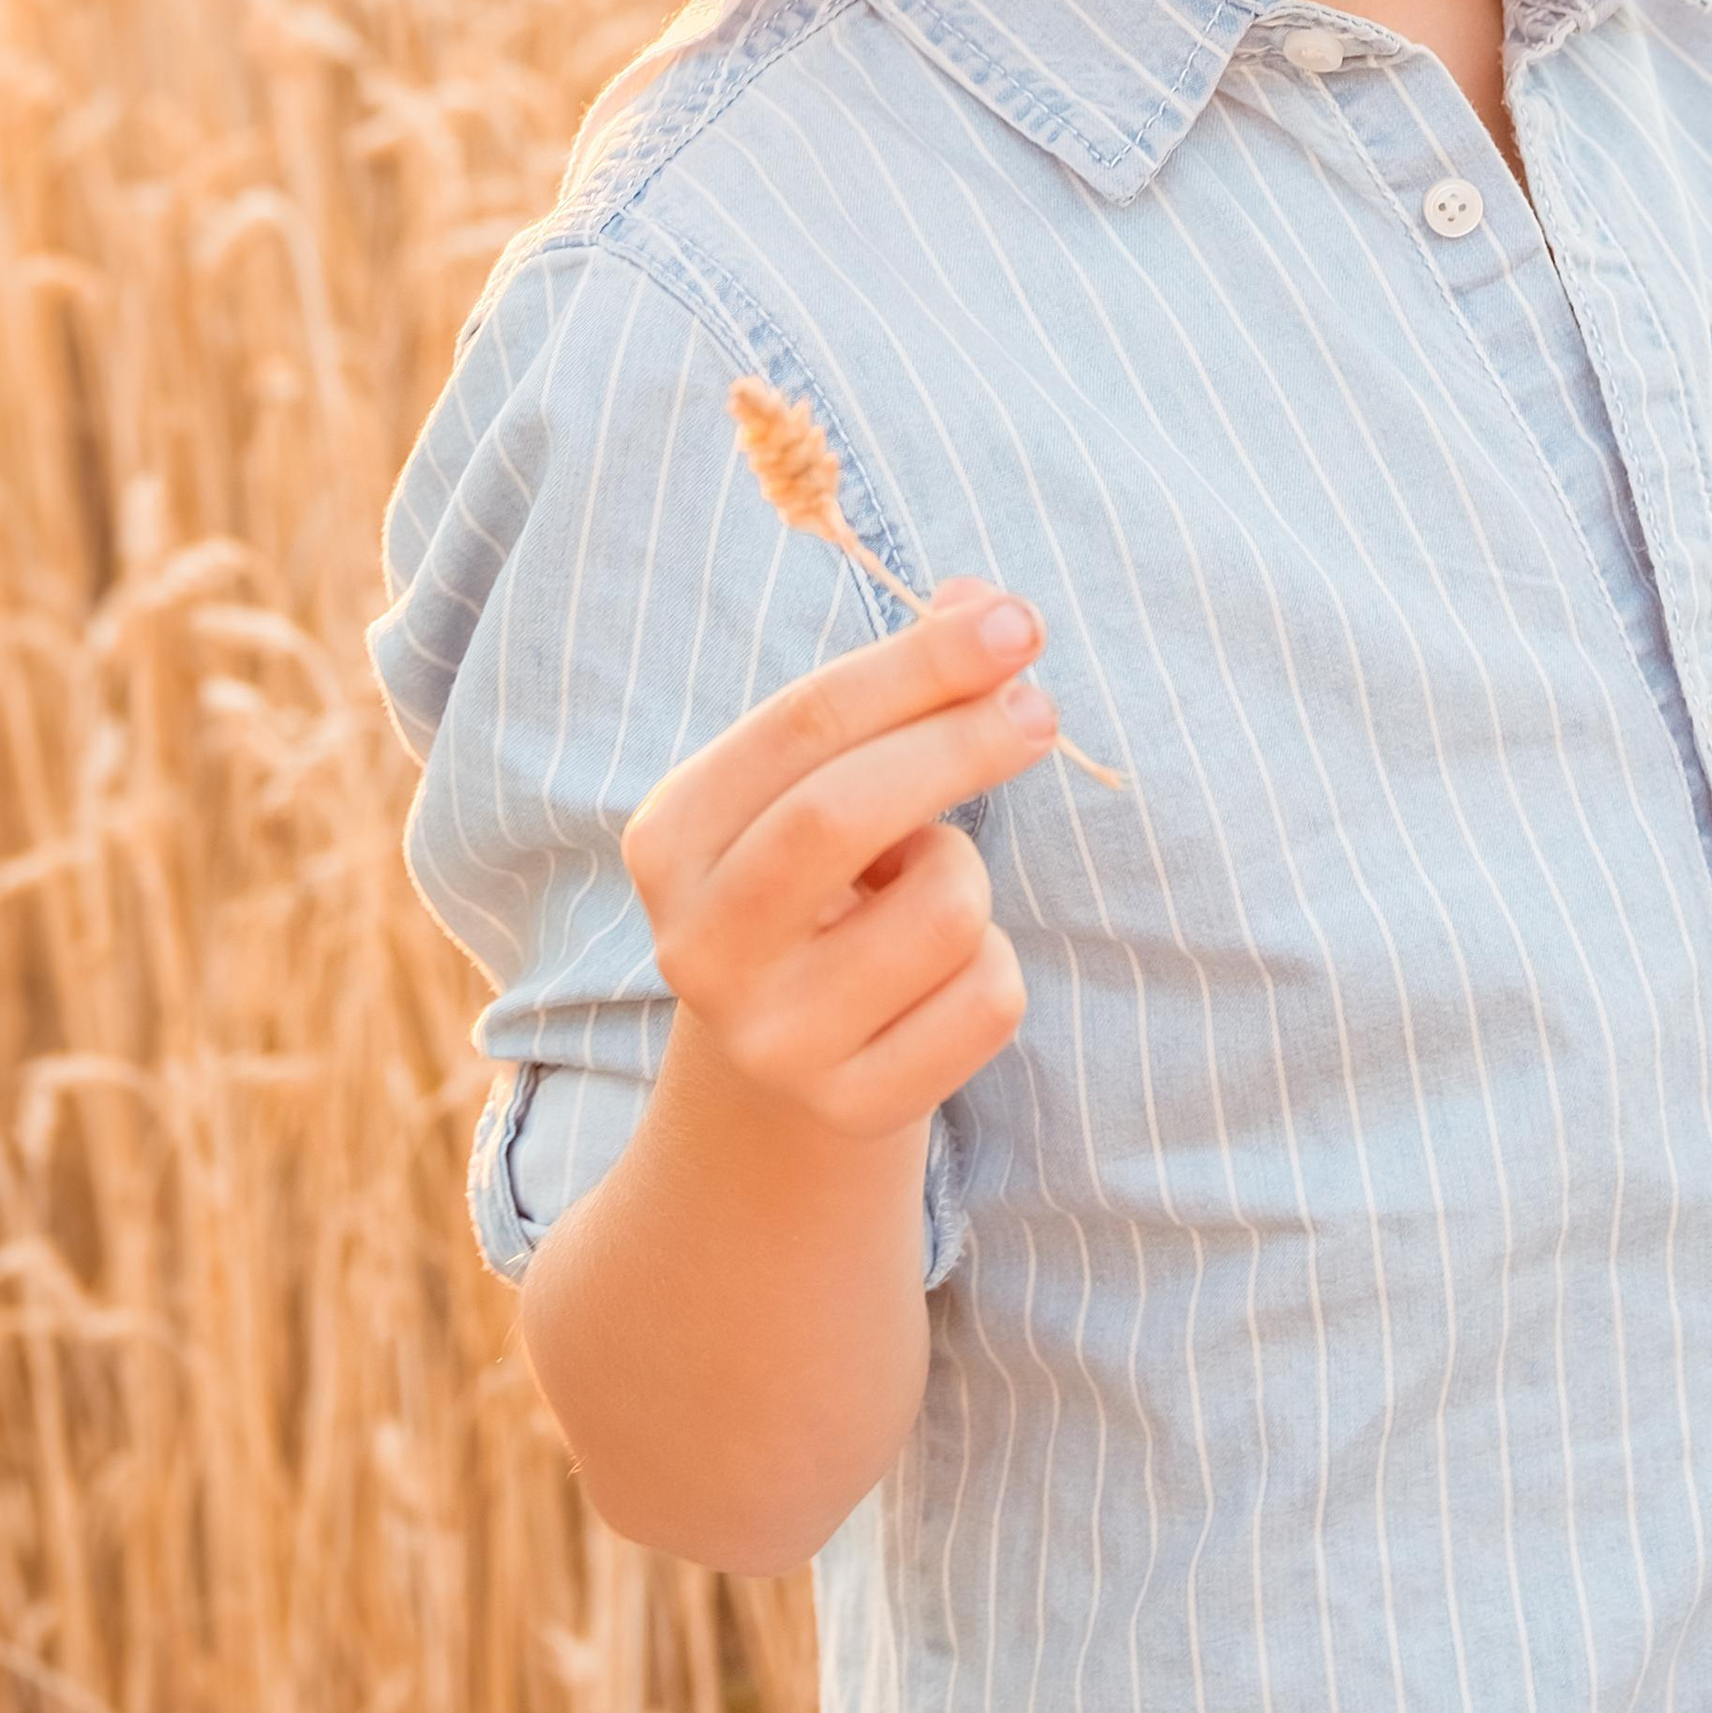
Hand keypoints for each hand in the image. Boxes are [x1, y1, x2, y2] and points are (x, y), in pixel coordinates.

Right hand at [622, 579, 1054, 1139]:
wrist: (782, 1073)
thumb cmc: (818, 885)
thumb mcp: (822, 784)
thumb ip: (896, 690)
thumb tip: (988, 605)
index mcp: (672, 839)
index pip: (802, 725)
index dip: (918, 664)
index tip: (1015, 624)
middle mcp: (700, 944)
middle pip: (843, 813)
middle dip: (959, 741)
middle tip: (1039, 709)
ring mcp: (773, 1039)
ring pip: (945, 910)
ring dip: (971, 875)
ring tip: (929, 890)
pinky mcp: (853, 1107)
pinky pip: (988, 1000)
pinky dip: (996, 966)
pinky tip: (940, 976)